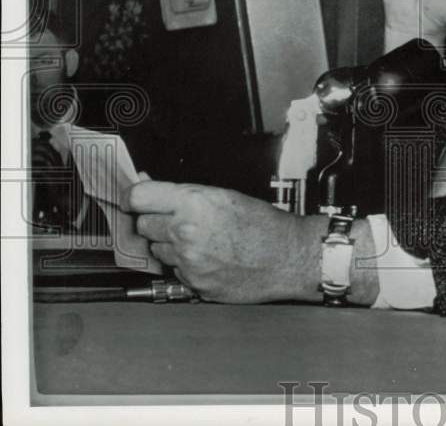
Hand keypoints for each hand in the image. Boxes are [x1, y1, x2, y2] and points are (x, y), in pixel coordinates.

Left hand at [126, 181, 327, 303]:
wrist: (288, 258)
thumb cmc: (265, 225)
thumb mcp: (226, 196)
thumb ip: (185, 193)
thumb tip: (150, 185)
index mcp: (195, 204)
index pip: (138, 197)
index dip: (136, 197)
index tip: (136, 199)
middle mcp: (186, 232)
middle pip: (143, 225)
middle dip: (156, 221)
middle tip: (178, 219)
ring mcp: (188, 261)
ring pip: (156, 249)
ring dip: (170, 244)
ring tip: (200, 239)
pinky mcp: (193, 283)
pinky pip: (174, 270)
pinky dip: (185, 264)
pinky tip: (208, 257)